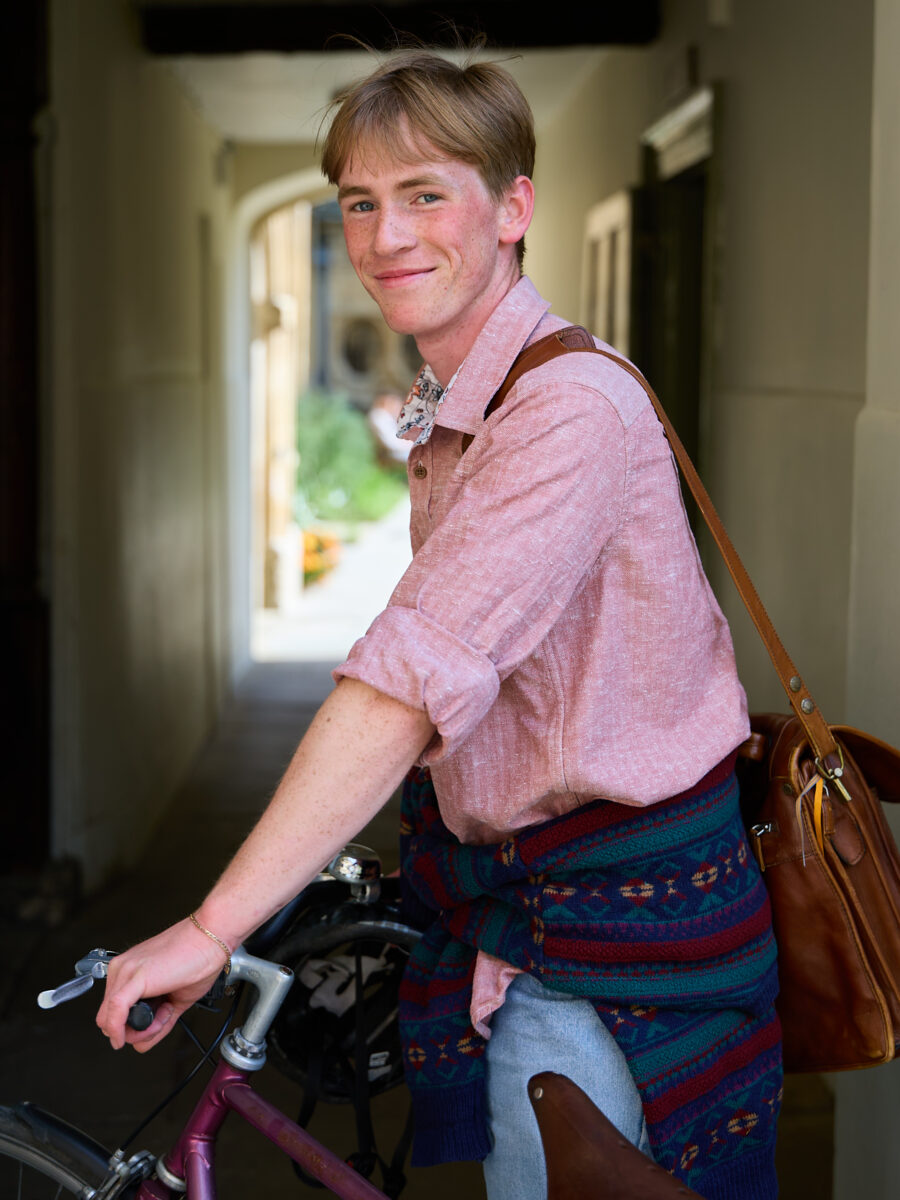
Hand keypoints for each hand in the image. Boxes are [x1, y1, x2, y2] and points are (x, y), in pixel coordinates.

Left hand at [95, 918, 229, 1051]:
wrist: (211, 936)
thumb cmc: (199, 957)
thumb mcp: (175, 999)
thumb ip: (158, 1022)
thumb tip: (141, 1043)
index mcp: (130, 970)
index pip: (113, 1012)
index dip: (133, 1027)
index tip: (158, 1022)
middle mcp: (123, 969)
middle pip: (108, 1020)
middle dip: (133, 1032)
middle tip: (162, 1021)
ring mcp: (126, 972)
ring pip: (110, 1021)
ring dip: (137, 1031)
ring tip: (166, 1014)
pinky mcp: (134, 977)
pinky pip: (114, 1015)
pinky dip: (121, 1031)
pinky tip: (136, 1034)